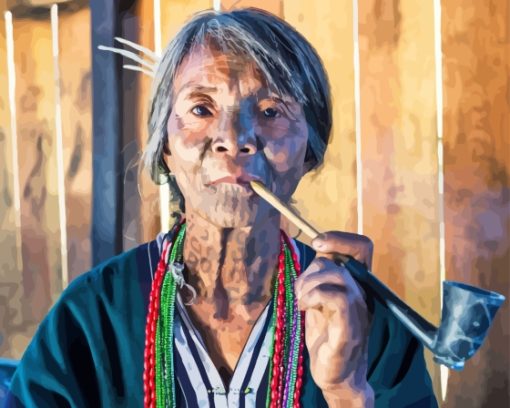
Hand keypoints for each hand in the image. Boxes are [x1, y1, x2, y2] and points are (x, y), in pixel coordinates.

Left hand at [294, 231, 374, 406]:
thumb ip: (320, 275)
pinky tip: (304, 308)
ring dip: (310, 284)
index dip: (340, 239)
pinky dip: (316, 296)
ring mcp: (359, 313)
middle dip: (312, 270)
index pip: (361, 248)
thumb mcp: (320, 297)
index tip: (317, 244)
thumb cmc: (326, 334)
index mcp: (357, 284)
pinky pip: (339, 301)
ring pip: (339, 277)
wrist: (336, 374)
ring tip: (301, 301)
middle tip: (299, 290)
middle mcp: (362, 295)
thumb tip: (317, 250)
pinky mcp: (349, 330)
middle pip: (340, 262)